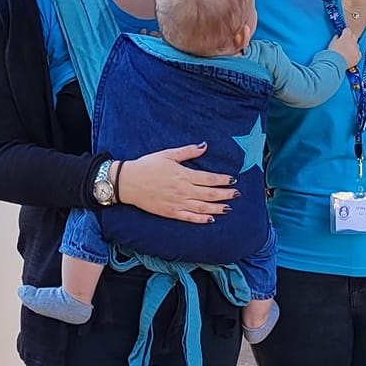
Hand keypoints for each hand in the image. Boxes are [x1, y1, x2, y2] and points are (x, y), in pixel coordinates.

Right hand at [115, 144, 235, 222]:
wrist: (128, 182)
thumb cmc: (147, 166)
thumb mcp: (167, 154)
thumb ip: (187, 152)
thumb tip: (204, 146)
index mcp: (183, 175)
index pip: (209, 179)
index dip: (223, 180)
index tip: (233, 180)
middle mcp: (183, 190)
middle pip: (210, 194)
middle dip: (225, 194)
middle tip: (237, 194)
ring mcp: (177, 203)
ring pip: (203, 207)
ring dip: (218, 207)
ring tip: (229, 207)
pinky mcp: (170, 212)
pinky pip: (189, 217)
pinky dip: (201, 219)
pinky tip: (211, 219)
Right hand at [329, 25, 361, 68]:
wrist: (335, 64)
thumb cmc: (332, 54)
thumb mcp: (332, 43)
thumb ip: (336, 38)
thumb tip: (338, 37)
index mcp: (346, 37)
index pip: (348, 30)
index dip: (345, 32)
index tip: (343, 34)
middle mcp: (353, 42)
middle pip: (354, 36)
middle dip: (350, 38)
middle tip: (345, 42)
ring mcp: (356, 50)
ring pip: (356, 45)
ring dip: (353, 46)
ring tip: (346, 50)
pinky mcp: (358, 57)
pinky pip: (358, 53)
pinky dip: (355, 53)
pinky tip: (350, 55)